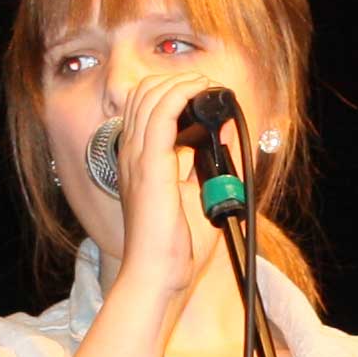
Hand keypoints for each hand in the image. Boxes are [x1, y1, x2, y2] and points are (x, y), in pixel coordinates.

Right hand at [106, 68, 227, 314]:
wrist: (157, 275)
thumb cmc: (175, 248)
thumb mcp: (198, 196)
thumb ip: (207, 164)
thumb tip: (225, 133)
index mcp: (140, 163)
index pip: (144, 108)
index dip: (170, 91)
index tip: (202, 92)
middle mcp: (133, 155)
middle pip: (143, 95)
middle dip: (176, 81)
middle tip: (206, 86)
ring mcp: (138, 159)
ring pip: (150, 97)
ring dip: (181, 83)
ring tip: (206, 84)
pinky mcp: (150, 167)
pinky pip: (161, 115)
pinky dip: (180, 94)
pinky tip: (198, 91)